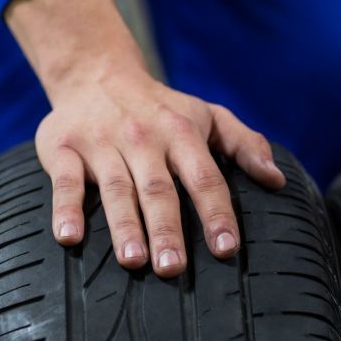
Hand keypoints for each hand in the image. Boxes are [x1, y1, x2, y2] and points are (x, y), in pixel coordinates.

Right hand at [5, 0, 284, 276]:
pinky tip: (69, 237)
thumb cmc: (162, 107)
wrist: (97, 72)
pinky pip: (65, 181)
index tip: (227, 248)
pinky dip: (66, 209)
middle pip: (158, 189)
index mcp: (182, 133)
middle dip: (167, 228)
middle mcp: (143, 138)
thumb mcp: (208, 115)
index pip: (205, 177)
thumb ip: (245, 144)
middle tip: (174, 268)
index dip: (216, 212)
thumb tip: (277, 180)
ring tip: (133, 260)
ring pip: (116, 188)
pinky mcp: (63, 147)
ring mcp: (102, 142)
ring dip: (124, 225)